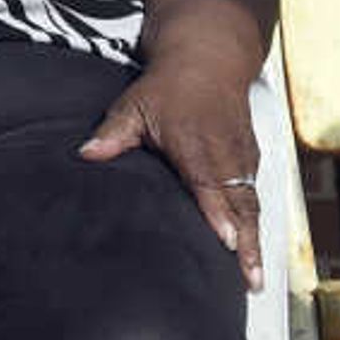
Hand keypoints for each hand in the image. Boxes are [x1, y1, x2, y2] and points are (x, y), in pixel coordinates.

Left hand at [78, 59, 264, 289]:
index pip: (211, 188)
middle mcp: (226, 156)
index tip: (226, 244)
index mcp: (197, 146)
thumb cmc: (169, 85)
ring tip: (254, 278)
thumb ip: (112, 134)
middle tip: (251, 282)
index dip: (219, 217)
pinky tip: (249, 250)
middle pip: (241, 208)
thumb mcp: (135, 104)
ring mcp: (242, 157)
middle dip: (247, 245)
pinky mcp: (251, 158)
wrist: (209, 58)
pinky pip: (254, 196)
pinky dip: (254, 224)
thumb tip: (85, 154)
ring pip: (252, 206)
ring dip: (255, 241)